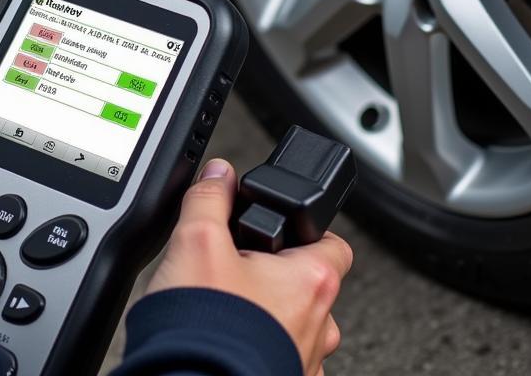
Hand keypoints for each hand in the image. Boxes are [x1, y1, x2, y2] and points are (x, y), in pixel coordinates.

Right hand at [146, 158, 351, 375]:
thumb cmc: (205, 326)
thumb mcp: (197, 240)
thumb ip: (210, 199)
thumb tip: (219, 174)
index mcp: (311, 281)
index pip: (334, 243)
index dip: (305, 229)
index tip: (279, 228)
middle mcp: (319, 326)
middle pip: (310, 286)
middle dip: (278, 275)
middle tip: (239, 267)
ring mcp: (304, 362)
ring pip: (297, 327)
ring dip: (272, 315)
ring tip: (230, 307)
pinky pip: (282, 357)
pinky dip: (261, 346)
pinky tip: (230, 339)